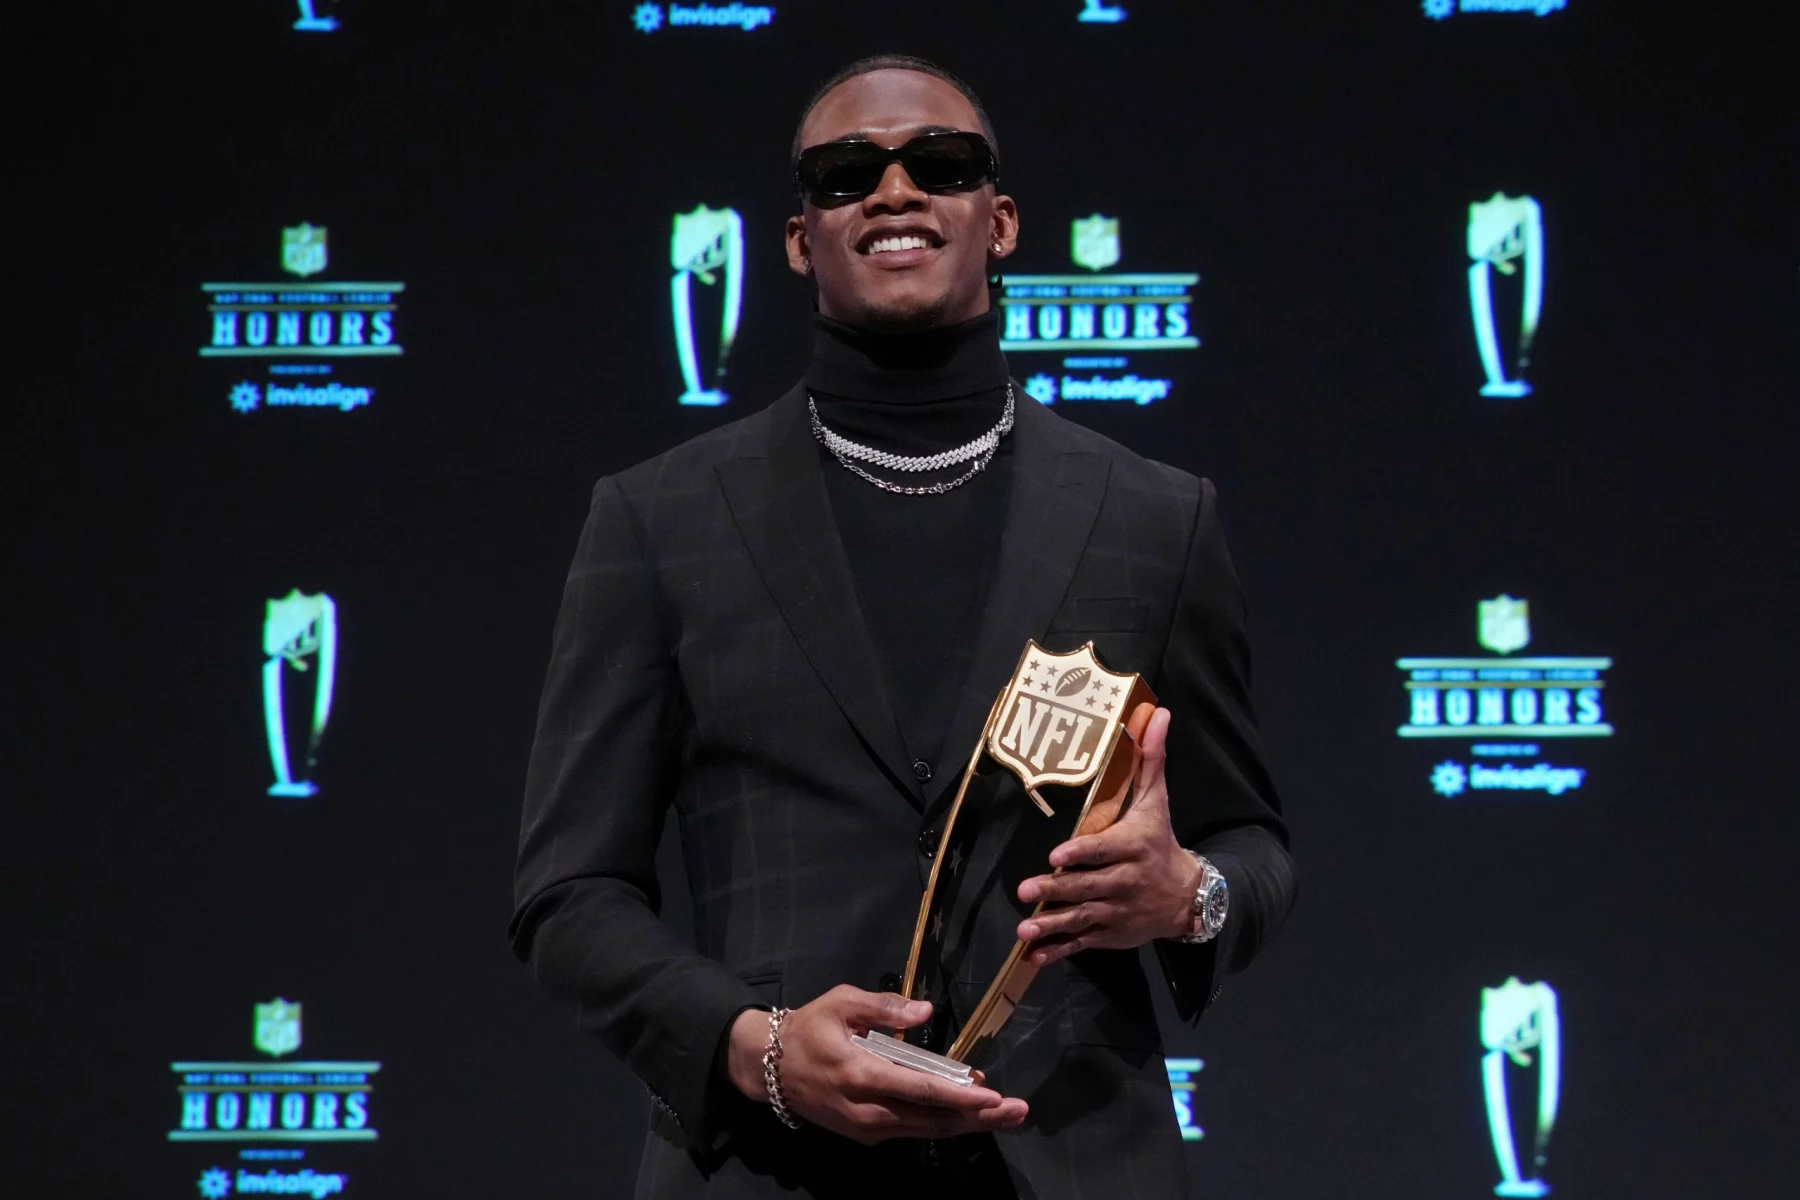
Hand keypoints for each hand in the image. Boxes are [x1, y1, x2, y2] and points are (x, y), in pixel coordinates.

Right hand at [726, 986, 1028, 1142]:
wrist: (769, 1069)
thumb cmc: (809, 1028)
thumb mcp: (841, 1003)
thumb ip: (883, 1006)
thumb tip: (925, 1011)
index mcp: (862, 1075)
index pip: (921, 1090)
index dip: (961, 1096)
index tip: (994, 1095)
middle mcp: (868, 1111)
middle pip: (933, 1120)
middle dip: (980, 1118)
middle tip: (1018, 1111)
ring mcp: (867, 1128)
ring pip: (926, 1130)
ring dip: (967, 1124)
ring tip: (1004, 1115)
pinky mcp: (866, 1134)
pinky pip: (912, 1130)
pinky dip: (942, 1122)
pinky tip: (967, 1113)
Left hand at [1014, 706, 1200, 966]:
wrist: (1189, 895)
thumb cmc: (1160, 841)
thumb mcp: (1157, 801)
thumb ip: (1150, 759)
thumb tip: (1157, 713)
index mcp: (1135, 846)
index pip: (1106, 850)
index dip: (1082, 853)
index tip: (1055, 855)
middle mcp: (1127, 882)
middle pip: (1089, 886)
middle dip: (1057, 890)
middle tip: (1024, 890)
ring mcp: (1119, 912)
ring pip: (1083, 919)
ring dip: (1053, 926)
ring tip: (1025, 931)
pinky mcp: (1112, 934)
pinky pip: (1085, 943)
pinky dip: (1061, 952)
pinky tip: (1036, 957)